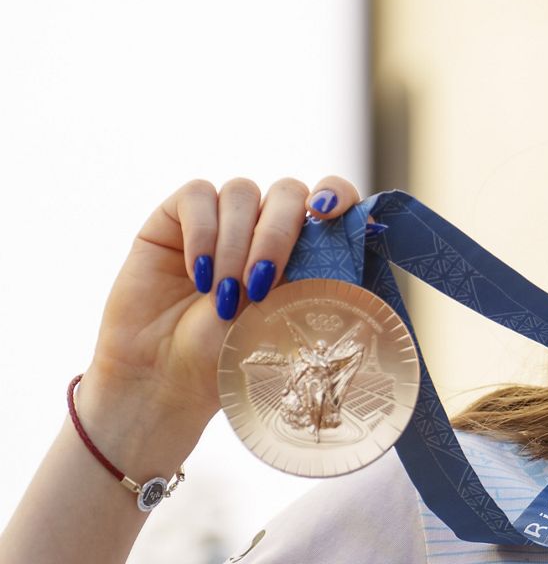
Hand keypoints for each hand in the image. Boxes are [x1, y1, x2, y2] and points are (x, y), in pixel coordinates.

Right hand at [83, 176, 360, 434]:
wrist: (168, 377)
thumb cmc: (232, 354)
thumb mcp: (285, 318)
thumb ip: (316, 278)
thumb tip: (356, 245)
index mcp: (303, 244)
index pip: (332, 195)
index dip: (337, 192)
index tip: (329, 212)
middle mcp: (264, 223)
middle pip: (287, 192)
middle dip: (277, 235)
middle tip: (261, 284)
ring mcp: (222, 216)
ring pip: (242, 192)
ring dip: (235, 245)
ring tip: (224, 297)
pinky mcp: (176, 216)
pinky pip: (197, 196)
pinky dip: (202, 234)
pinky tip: (199, 275)